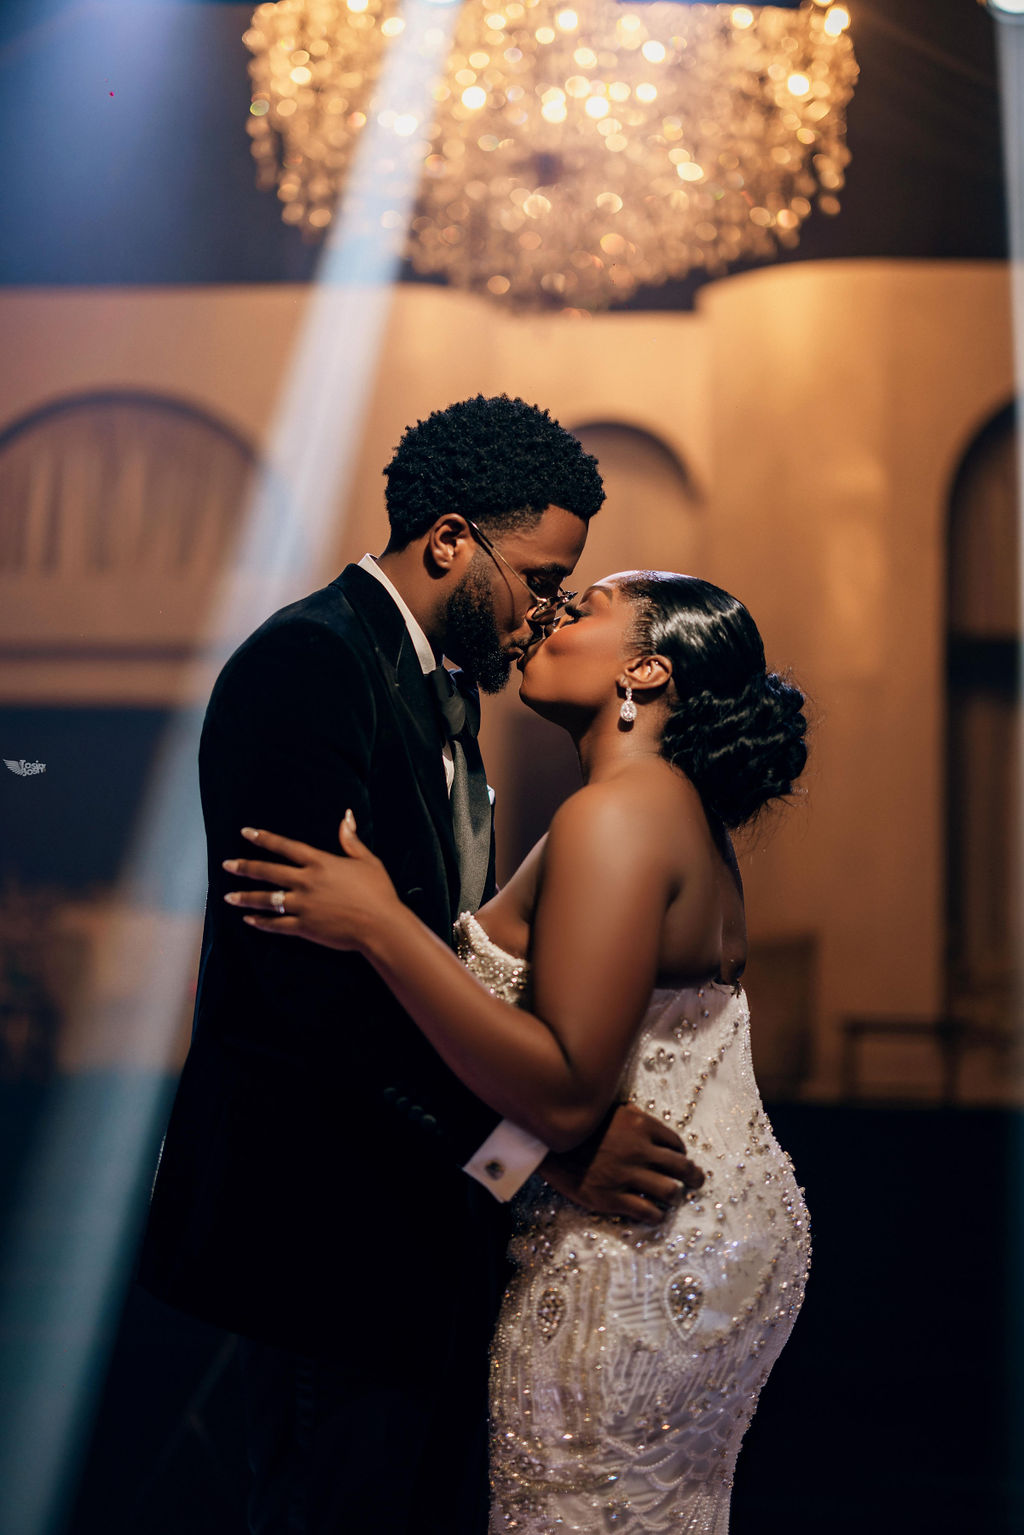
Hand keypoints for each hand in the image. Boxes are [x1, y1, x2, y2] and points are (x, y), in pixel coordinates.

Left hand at [221, 812, 397, 950]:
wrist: (382, 926)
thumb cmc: (379, 892)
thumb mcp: (368, 861)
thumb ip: (351, 840)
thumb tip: (346, 816)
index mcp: (320, 862)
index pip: (285, 846)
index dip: (264, 838)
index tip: (246, 832)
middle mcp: (307, 881)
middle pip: (268, 872)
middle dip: (245, 867)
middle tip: (226, 865)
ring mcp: (303, 905)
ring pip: (266, 899)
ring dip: (245, 897)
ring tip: (228, 896)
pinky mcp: (304, 927)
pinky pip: (276, 924)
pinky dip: (261, 922)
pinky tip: (248, 919)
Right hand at [540, 1103, 703, 1225]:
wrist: (546, 1144)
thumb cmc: (578, 1125)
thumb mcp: (608, 1110)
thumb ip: (632, 1117)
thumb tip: (647, 1121)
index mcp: (641, 1126)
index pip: (676, 1144)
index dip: (680, 1154)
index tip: (677, 1160)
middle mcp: (639, 1150)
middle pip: (682, 1168)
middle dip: (694, 1177)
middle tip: (696, 1181)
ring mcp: (627, 1175)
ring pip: (670, 1191)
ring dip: (674, 1195)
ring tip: (671, 1197)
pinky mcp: (613, 1198)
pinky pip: (648, 1211)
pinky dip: (656, 1214)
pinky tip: (653, 1213)